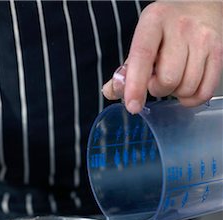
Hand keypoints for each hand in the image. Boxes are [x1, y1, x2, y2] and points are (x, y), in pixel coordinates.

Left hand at [103, 1, 222, 113]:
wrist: (201, 5)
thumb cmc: (166, 28)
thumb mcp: (143, 39)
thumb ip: (126, 69)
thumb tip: (111, 91)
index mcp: (154, 21)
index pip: (142, 56)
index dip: (136, 85)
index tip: (132, 106)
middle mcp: (181, 27)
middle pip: (168, 79)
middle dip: (158, 88)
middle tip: (157, 79)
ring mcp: (203, 39)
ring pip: (187, 87)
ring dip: (176, 93)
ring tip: (174, 78)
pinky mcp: (219, 52)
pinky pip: (204, 91)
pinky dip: (192, 99)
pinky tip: (186, 87)